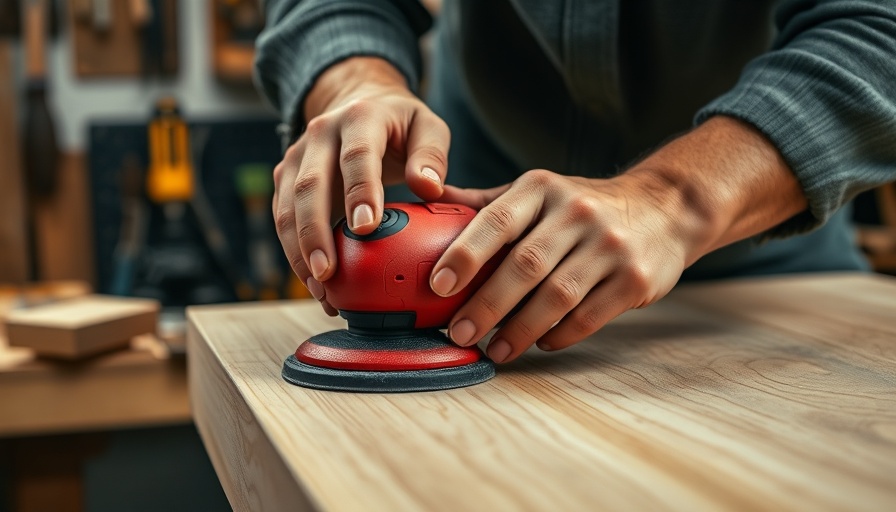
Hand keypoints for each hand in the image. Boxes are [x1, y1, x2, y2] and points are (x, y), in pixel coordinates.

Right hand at [272, 57, 450, 313]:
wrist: (358, 102)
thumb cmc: (400, 124)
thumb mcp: (427, 126)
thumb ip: (432, 155)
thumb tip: (430, 188)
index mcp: (361, 117)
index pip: (357, 155)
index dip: (360, 191)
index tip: (366, 227)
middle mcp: (321, 134)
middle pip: (310, 186)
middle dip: (315, 232)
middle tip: (328, 272)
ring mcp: (297, 156)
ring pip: (287, 206)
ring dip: (298, 250)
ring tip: (319, 288)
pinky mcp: (286, 178)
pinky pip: (282, 218)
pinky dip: (294, 253)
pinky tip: (313, 283)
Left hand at [431, 116, 807, 362]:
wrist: (664, 209)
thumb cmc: (582, 206)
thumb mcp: (537, 191)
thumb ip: (485, 203)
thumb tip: (424, 201)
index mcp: (542, 188)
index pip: (498, 220)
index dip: (466, 253)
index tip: (438, 285)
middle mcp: (576, 212)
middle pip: (525, 265)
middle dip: (486, 304)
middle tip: (458, 332)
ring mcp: (609, 245)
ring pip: (557, 296)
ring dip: (520, 330)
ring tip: (495, 350)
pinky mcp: (635, 278)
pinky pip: (589, 316)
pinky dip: (560, 335)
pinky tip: (539, 344)